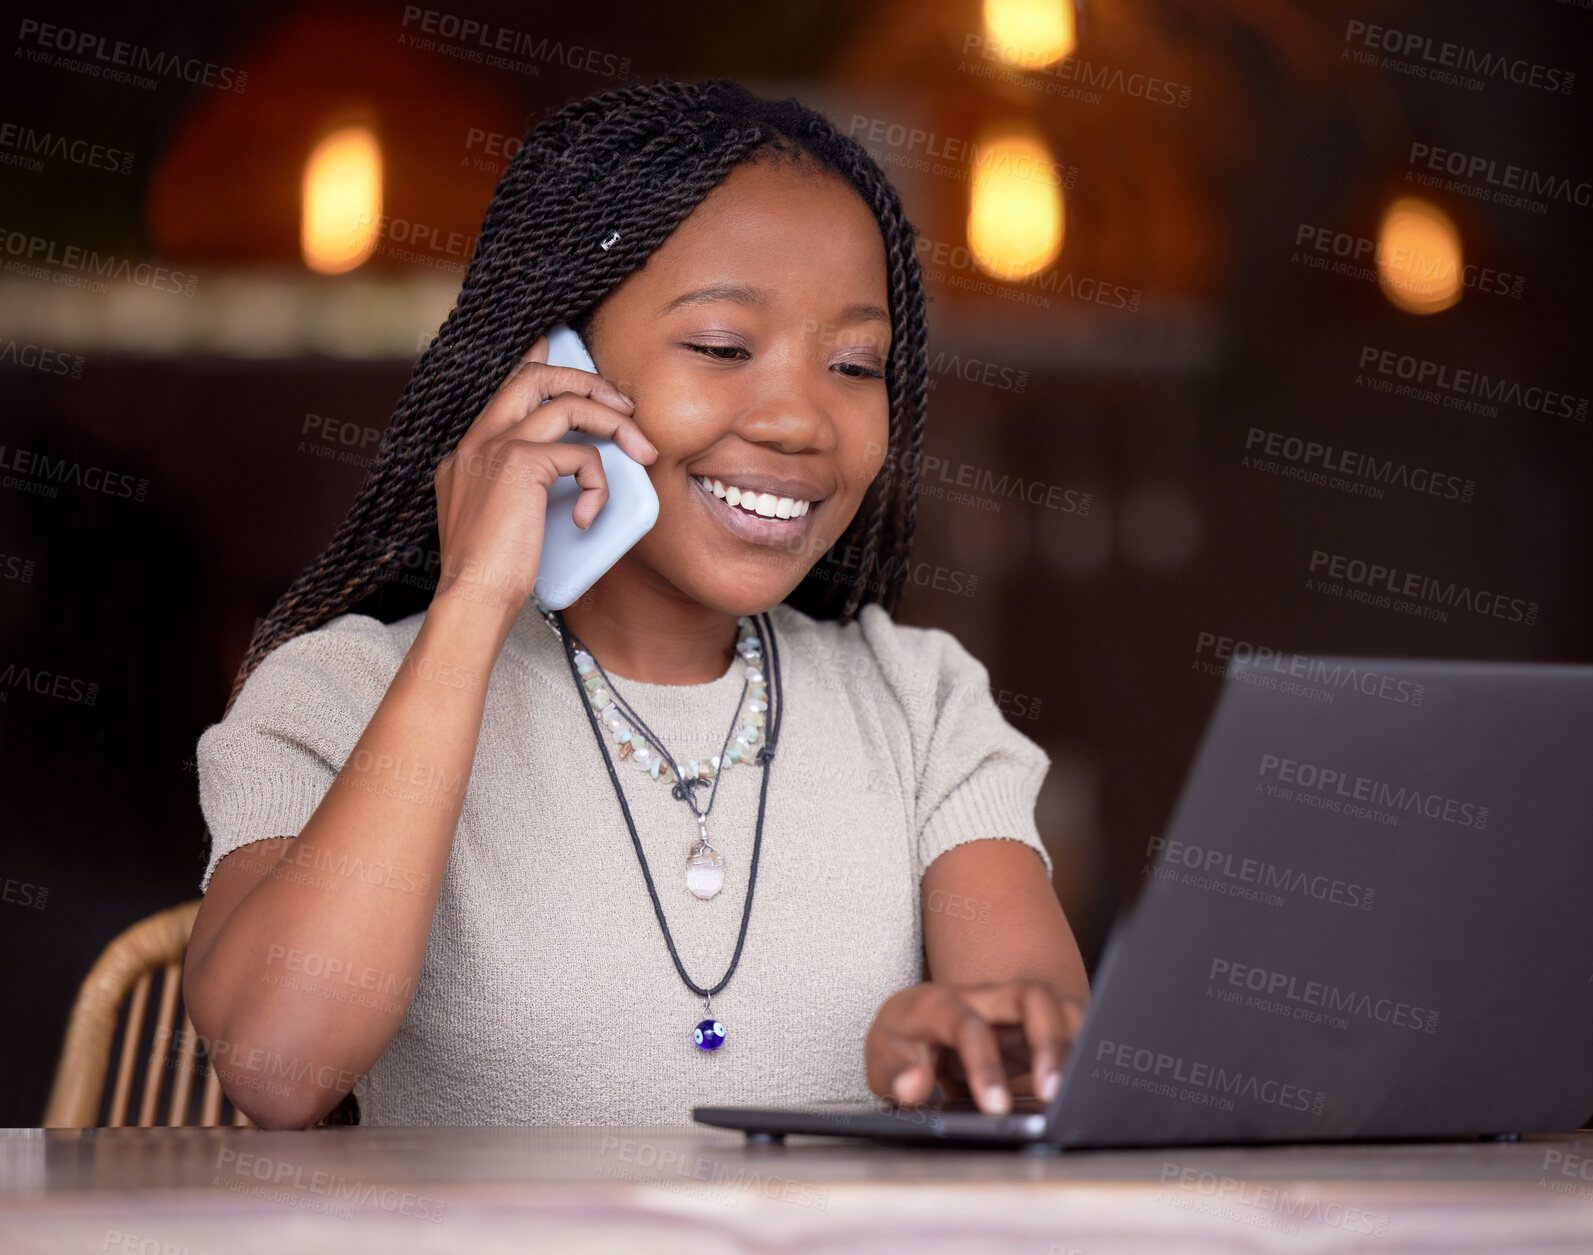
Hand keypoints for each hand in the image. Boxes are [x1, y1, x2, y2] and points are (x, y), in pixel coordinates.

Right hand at [430, 334, 656, 620]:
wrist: (472, 599)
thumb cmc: (492, 576)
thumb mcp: (503, 523)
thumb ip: (519, 491)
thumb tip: (567, 480)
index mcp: (468, 454)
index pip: (504, 390)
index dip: (534, 363)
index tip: (552, 345)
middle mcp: (476, 441)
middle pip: (535, 377)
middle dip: (586, 380)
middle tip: (623, 405)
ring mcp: (495, 447)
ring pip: (566, 403)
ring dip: (613, 422)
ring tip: (641, 449)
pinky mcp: (520, 463)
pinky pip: (581, 454)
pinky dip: (598, 482)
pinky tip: (589, 516)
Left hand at [865, 980, 1086, 1114]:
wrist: (915, 1023)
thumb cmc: (901, 1043)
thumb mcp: (880, 1060)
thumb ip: (892, 1075)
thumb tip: (912, 1088)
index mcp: (939, 1004)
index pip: (968, 1024)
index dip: (985, 1064)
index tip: (996, 1108)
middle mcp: (984, 998)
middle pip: (1032, 997)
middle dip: (1051, 1043)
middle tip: (1054, 1094)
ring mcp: (1014, 1010)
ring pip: (1061, 1008)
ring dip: (1078, 1046)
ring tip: (1080, 1094)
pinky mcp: (1036, 1027)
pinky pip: (1072, 1029)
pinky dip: (1084, 1054)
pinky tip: (1086, 1088)